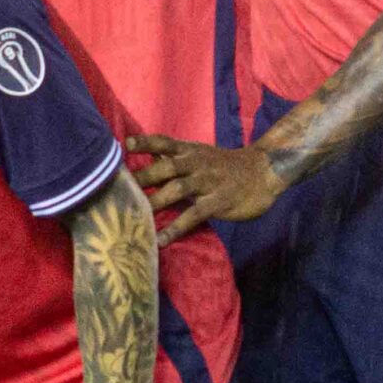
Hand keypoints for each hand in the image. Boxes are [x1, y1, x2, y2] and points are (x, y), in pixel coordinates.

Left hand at [127, 134, 284, 240]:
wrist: (264, 171)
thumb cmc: (224, 165)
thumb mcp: (199, 154)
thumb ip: (173, 157)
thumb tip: (145, 154)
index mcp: (190, 152)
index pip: (164, 142)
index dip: (145, 142)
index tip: (125, 144)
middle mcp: (196, 164)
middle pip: (166, 167)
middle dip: (143, 177)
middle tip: (118, 189)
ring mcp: (207, 182)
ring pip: (177, 189)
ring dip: (154, 202)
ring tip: (133, 216)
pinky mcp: (218, 202)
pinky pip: (193, 215)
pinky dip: (175, 228)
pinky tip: (160, 239)